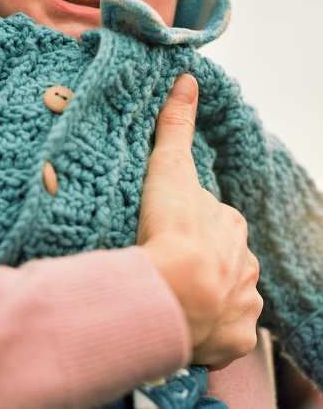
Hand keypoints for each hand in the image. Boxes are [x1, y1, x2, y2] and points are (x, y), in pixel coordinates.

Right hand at [137, 74, 262, 368]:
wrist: (174, 291)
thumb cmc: (171, 228)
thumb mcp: (169, 168)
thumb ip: (176, 125)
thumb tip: (188, 78)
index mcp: (230, 225)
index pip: (215, 219)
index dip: (193, 223)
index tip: (170, 230)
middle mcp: (245, 263)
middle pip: (224, 256)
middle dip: (204, 259)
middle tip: (170, 262)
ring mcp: (242, 302)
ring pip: (229, 293)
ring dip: (209, 293)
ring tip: (176, 294)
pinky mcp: (234, 337)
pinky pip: (226, 331)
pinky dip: (211, 328)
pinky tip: (187, 323)